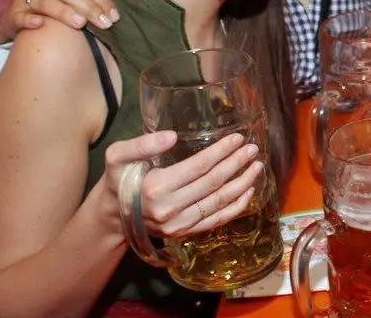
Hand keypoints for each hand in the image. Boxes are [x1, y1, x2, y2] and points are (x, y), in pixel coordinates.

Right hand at [0, 0, 118, 42]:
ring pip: (46, 2)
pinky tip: (40, 24)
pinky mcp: (12, 14)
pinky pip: (20, 16)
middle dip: (88, 7)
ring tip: (81, 24)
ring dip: (63, 12)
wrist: (16, 17)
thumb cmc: (49, 3)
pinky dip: (29, 20)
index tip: (114, 15)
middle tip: (105, 24)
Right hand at [100, 130, 262, 239]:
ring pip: (218, 203)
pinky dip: (235, 207)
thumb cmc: (119, 179)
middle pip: (212, 183)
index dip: (221, 152)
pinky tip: (249, 192)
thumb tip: (172, 137)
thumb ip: (141, 145)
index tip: (237, 139)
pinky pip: (215, 220)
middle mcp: (170, 209)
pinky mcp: (184, 233)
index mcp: (155, 188)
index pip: (198, 167)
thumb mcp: (118, 156)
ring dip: (242, 184)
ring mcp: (179, 225)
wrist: (114, 214)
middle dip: (236, 164)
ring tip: (256, 166)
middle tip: (252, 149)